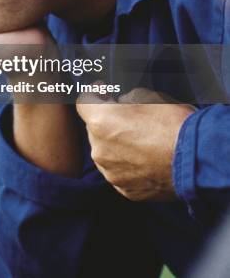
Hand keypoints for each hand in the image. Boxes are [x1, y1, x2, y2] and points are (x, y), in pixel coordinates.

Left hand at [76, 87, 195, 200]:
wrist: (196, 161)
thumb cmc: (173, 125)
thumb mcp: (148, 96)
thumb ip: (126, 98)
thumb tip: (121, 103)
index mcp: (101, 122)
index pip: (83, 102)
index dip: (93, 94)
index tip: (102, 91)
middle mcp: (99, 149)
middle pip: (93, 129)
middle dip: (105, 121)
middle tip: (125, 116)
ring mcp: (111, 173)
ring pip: (104, 152)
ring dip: (114, 144)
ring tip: (139, 139)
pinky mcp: (124, 190)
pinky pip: (118, 171)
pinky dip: (126, 164)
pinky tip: (144, 158)